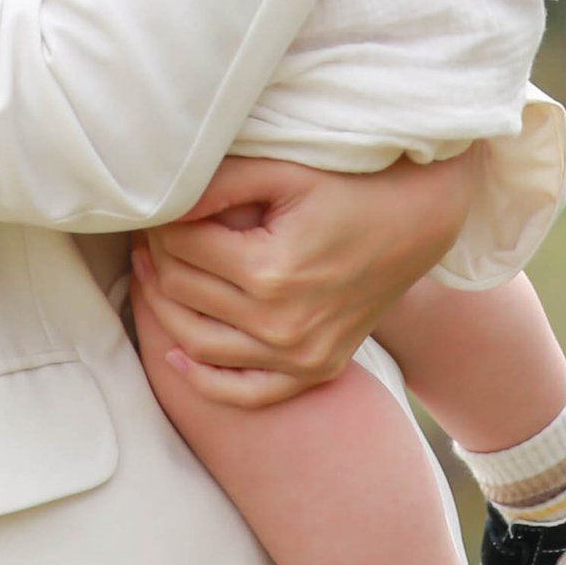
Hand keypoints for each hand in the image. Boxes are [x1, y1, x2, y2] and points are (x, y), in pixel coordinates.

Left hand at [130, 156, 475, 408]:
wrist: (418, 221)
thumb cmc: (350, 185)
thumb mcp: (284, 172)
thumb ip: (220, 185)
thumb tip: (162, 204)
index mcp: (270, 271)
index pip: (183, 250)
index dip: (160, 225)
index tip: (156, 208)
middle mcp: (282, 323)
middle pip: (184, 295)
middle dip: (156, 262)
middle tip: (147, 236)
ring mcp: (301, 355)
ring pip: (200, 344)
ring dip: (164, 310)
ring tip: (151, 276)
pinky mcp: (316, 369)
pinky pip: (248, 392)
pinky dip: (206, 381)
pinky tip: (175, 355)